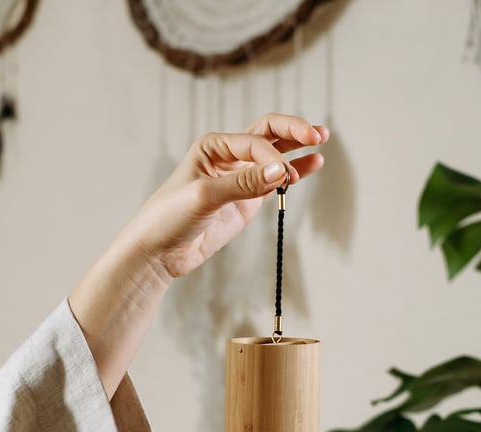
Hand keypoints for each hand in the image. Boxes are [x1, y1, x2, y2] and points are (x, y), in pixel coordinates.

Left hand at [122, 113, 328, 279]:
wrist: (158, 251)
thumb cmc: (170, 217)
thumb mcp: (205, 196)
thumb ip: (244, 183)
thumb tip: (282, 170)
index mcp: (214, 145)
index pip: (255, 141)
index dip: (272, 157)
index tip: (281, 179)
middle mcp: (228, 156)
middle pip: (268, 133)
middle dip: (293, 130)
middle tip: (317, 134)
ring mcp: (240, 177)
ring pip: (275, 153)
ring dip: (297, 145)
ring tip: (322, 138)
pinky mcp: (247, 199)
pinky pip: (275, 180)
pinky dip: (295, 170)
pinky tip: (313, 163)